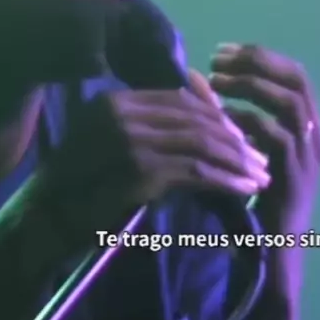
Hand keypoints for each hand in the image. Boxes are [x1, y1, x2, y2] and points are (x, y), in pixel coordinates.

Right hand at [40, 86, 270, 248]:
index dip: (219, 119)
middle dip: (236, 140)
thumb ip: (159, 133)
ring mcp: (132, 139)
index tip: (246, 139)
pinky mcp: (140, 170)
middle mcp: (124, 112)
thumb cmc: (89, 186)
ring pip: (201, 144)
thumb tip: (211, 125)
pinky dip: (225, 180)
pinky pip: (196, 171)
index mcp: (120, 101)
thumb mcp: (126, 149)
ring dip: (237, 161)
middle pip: (197, 120)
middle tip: (263, 159)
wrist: (55, 218)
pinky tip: (244, 190)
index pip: (183, 102)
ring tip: (261, 177)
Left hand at [208, 44, 319, 238]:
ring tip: (215, 82)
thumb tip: (196, 79)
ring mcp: (308, 155)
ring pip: (290, 104)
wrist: (277, 248)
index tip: (224, 51)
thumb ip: (229, 118)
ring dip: (251, 87)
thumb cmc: (258, 200)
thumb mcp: (245, 151)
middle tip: (217, 59)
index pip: (294, 76)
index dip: (260, 57)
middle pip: (296, 81)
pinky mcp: (295, 175)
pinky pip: (276, 137)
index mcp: (308, 127)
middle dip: (256, 63)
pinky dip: (248, 122)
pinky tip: (221, 117)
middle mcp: (314, 136)